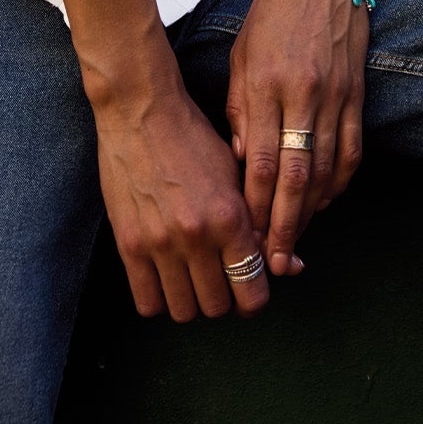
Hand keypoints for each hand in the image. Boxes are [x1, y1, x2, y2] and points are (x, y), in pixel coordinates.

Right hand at [93, 78, 269, 321]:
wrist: (141, 112)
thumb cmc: (193, 139)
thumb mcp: (235, 175)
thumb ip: (258, 224)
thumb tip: (293, 266)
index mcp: (231, 217)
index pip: (252, 293)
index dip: (252, 299)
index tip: (246, 290)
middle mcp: (198, 236)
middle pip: (217, 307)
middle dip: (221, 298)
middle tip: (216, 279)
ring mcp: (161, 243)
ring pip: (184, 311)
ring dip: (190, 301)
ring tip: (188, 279)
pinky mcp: (129, 244)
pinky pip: (147, 302)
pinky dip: (159, 300)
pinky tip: (163, 280)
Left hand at [226, 0, 368, 275]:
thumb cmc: (273, 13)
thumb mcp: (241, 54)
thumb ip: (239, 110)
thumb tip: (238, 164)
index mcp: (266, 83)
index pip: (258, 161)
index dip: (253, 207)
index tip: (245, 239)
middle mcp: (302, 95)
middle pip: (294, 177)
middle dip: (283, 227)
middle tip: (274, 264)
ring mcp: (335, 98)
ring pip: (326, 172)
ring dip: (310, 214)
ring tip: (294, 244)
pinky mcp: (358, 97)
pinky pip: (351, 153)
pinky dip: (338, 185)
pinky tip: (323, 203)